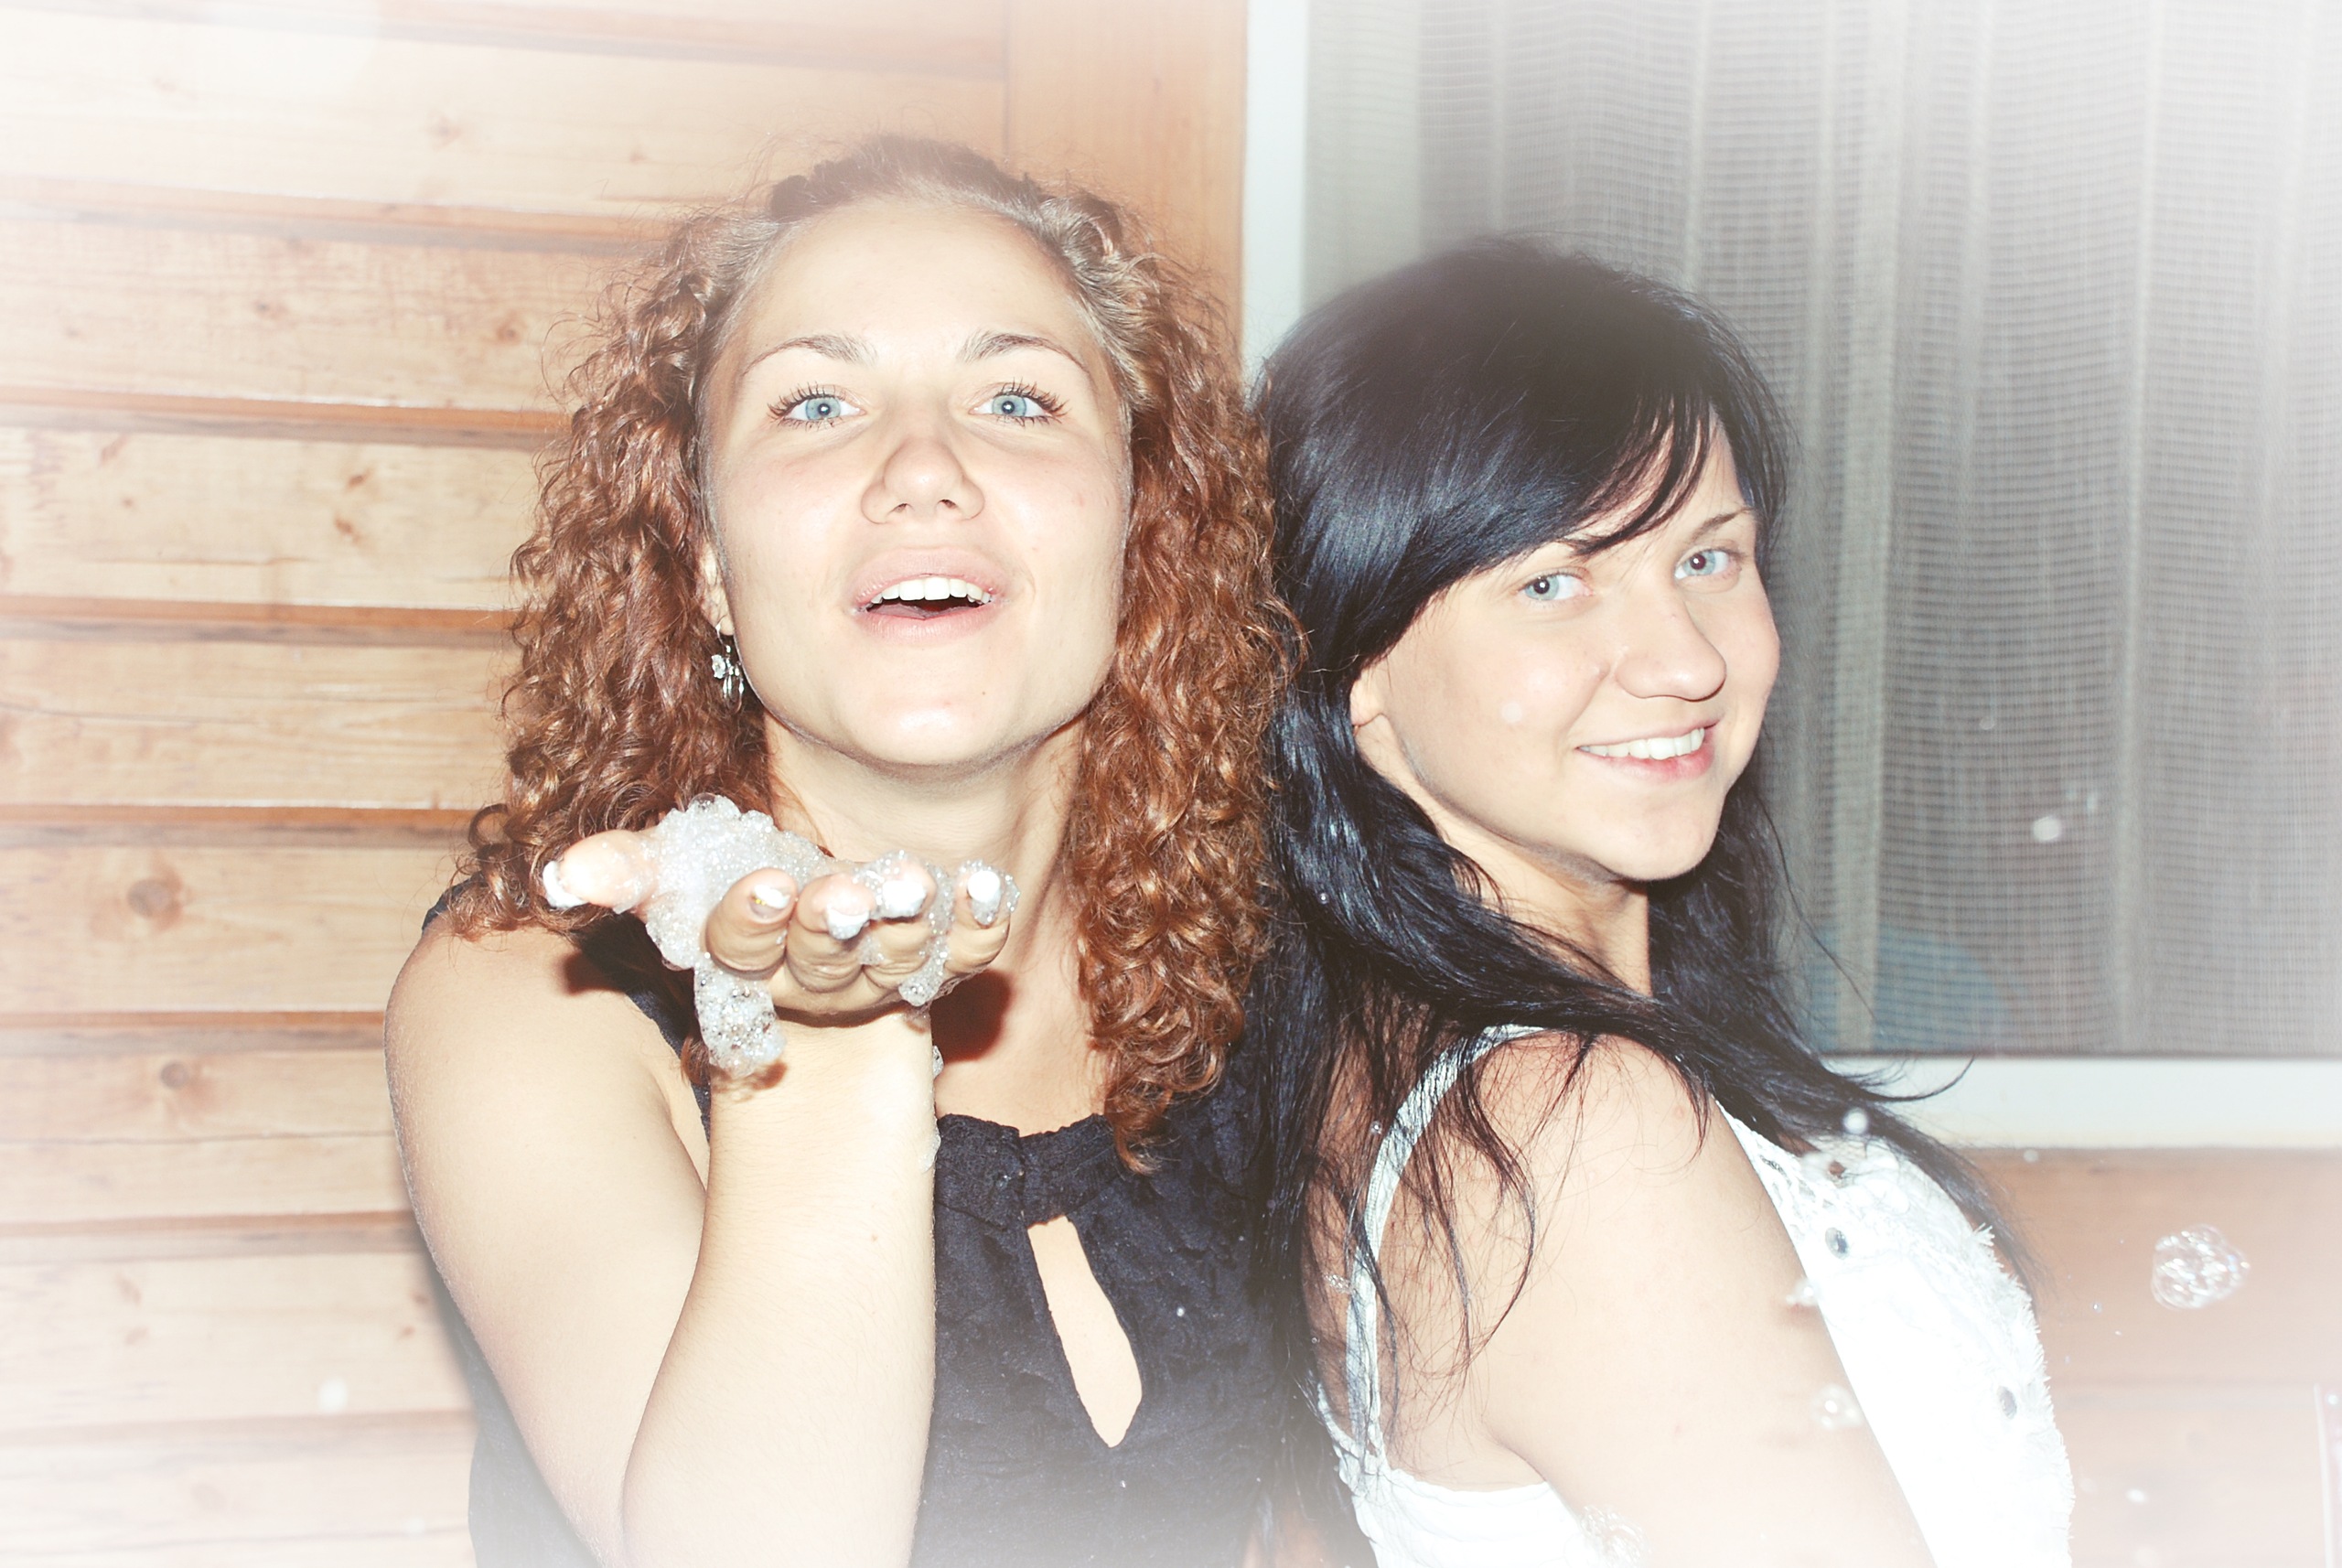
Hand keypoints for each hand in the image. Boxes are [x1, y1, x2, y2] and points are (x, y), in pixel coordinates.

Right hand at [543, 830, 1013, 1025]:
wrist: (821, 925)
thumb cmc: (730, 890)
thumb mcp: (673, 875)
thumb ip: (623, 871)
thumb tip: (564, 874)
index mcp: (747, 959)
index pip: (741, 948)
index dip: (751, 920)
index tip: (764, 885)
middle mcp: (817, 976)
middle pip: (823, 961)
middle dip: (830, 928)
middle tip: (842, 895)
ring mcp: (884, 973)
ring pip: (897, 961)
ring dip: (910, 927)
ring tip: (917, 884)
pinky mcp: (945, 961)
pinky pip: (967, 952)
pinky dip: (979, 924)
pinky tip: (987, 886)